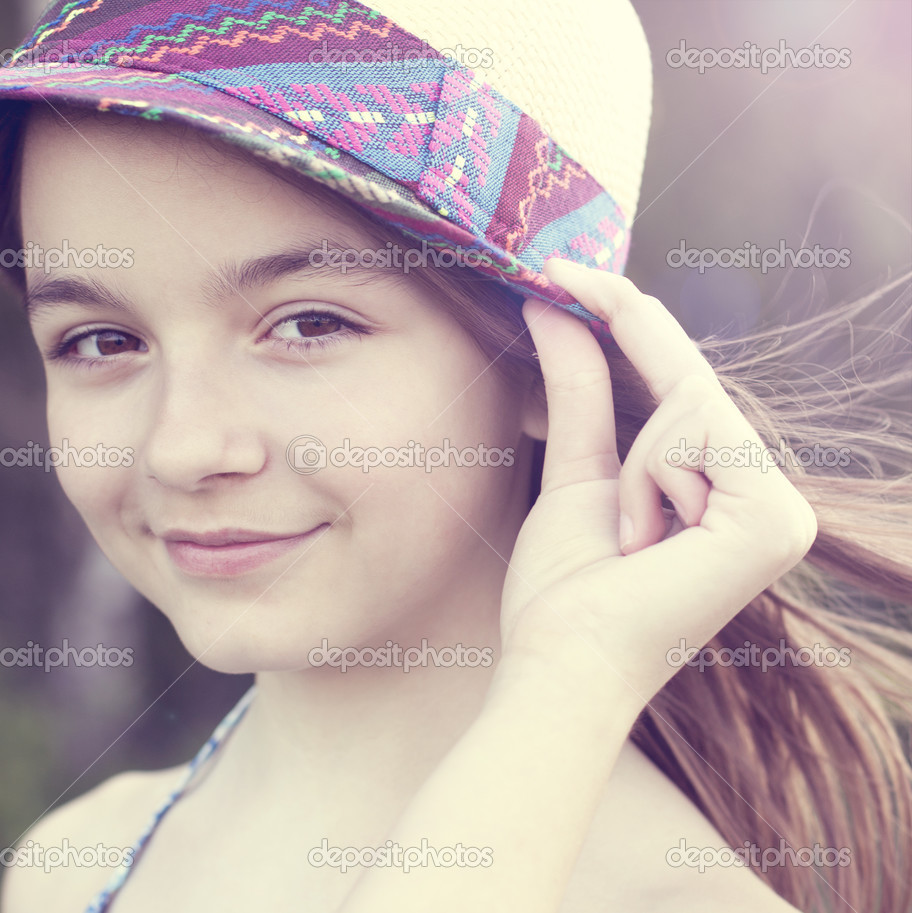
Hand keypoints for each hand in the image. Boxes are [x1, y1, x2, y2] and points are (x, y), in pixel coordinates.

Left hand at [499, 260, 816, 704]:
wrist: (562, 659)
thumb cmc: (564, 587)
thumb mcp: (578, 468)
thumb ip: (580, 387)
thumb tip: (556, 304)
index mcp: (728, 496)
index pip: (687, 389)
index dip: (634, 323)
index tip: (573, 271)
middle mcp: (769, 501)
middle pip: (693, 387)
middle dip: (627, 360)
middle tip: (572, 330)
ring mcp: (782, 513)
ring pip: (691, 406)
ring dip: (633, 465)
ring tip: (627, 539)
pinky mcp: (776, 519)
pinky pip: (697, 435)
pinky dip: (650, 476)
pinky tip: (646, 542)